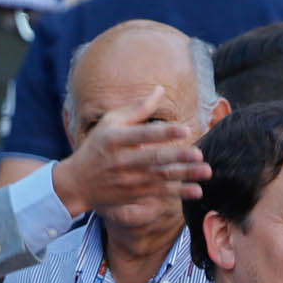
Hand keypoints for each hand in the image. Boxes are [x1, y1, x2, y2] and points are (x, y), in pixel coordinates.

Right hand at [51, 84, 211, 216]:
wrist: (77, 183)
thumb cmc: (97, 145)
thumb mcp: (110, 122)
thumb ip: (137, 108)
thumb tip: (160, 89)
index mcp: (115, 139)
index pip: (142, 134)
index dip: (163, 133)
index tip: (184, 130)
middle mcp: (121, 161)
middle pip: (153, 159)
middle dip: (177, 157)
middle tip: (198, 153)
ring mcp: (128, 180)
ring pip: (160, 177)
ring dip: (185, 175)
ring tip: (206, 172)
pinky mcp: (133, 194)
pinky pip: (159, 193)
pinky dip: (179, 193)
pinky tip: (196, 190)